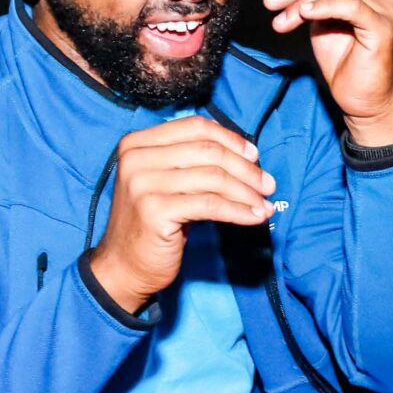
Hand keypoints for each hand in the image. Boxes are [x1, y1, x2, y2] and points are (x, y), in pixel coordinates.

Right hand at [87, 117, 274, 312]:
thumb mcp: (167, 182)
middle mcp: (136, 158)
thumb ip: (192, 161)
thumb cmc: (154, 222)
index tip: (255, 155)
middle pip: (208, 151)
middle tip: (268, 185)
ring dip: (247, 192)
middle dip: (246, 169)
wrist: (124, 265)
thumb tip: (246, 153)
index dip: (231, 139)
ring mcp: (143, 184)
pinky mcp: (155, 210)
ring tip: (266, 205)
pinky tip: (254, 217)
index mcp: (137, 143)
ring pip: (213, 178)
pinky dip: (239, 210)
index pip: (195, 127)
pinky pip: (210, 205)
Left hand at [266, 0, 392, 145]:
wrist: (361, 96)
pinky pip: (348, 5)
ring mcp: (387, 7)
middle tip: (271, 0)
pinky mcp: (383, 26)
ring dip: (301, 1)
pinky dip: (321, 7)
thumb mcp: (321, 16)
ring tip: (282, 19)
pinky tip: (303, 15)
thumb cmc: (345, 59)